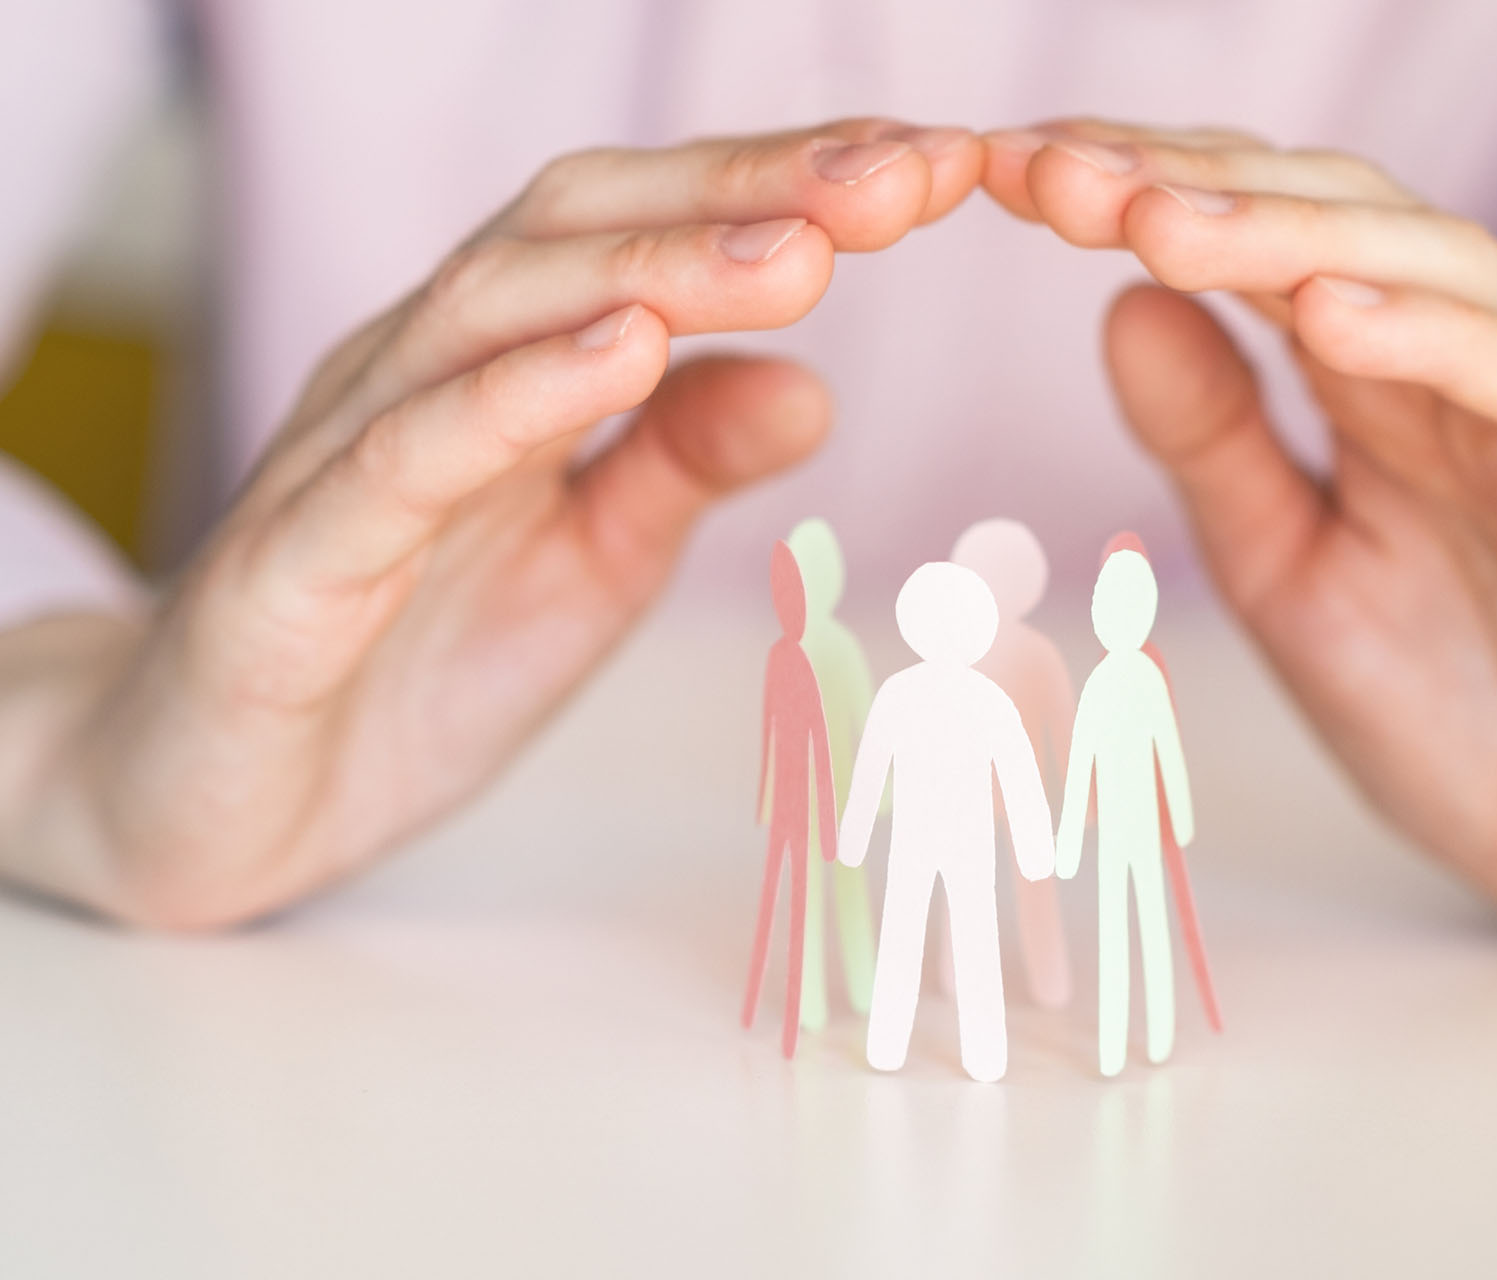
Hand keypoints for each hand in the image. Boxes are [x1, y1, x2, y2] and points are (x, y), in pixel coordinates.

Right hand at [6, 120, 981, 927]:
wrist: (208, 800)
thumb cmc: (402, 665)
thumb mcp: (588, 567)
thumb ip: (678, 465)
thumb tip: (816, 383)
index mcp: (500, 368)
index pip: (646, 233)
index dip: (786, 191)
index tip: (937, 174)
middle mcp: (419, 374)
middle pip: (577, 230)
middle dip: (747, 195)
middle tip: (904, 180)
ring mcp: (345, 458)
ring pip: (493, 315)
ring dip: (655, 270)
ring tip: (795, 249)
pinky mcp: (292, 565)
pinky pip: (399, 460)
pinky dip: (513, 397)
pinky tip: (617, 353)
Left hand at [984, 120, 1496, 960]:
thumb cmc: (1468, 713)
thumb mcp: (1290, 575)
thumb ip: (1218, 444)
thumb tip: (1121, 300)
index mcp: (1390, 384)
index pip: (1266, 245)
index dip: (1146, 199)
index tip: (1013, 184)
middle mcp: (1481, 373)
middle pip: (1340, 228)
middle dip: (1195, 192)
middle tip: (1061, 176)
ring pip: (1442, 277)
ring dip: (1294, 239)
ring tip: (1165, 222)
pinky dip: (1443, 340)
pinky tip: (1333, 315)